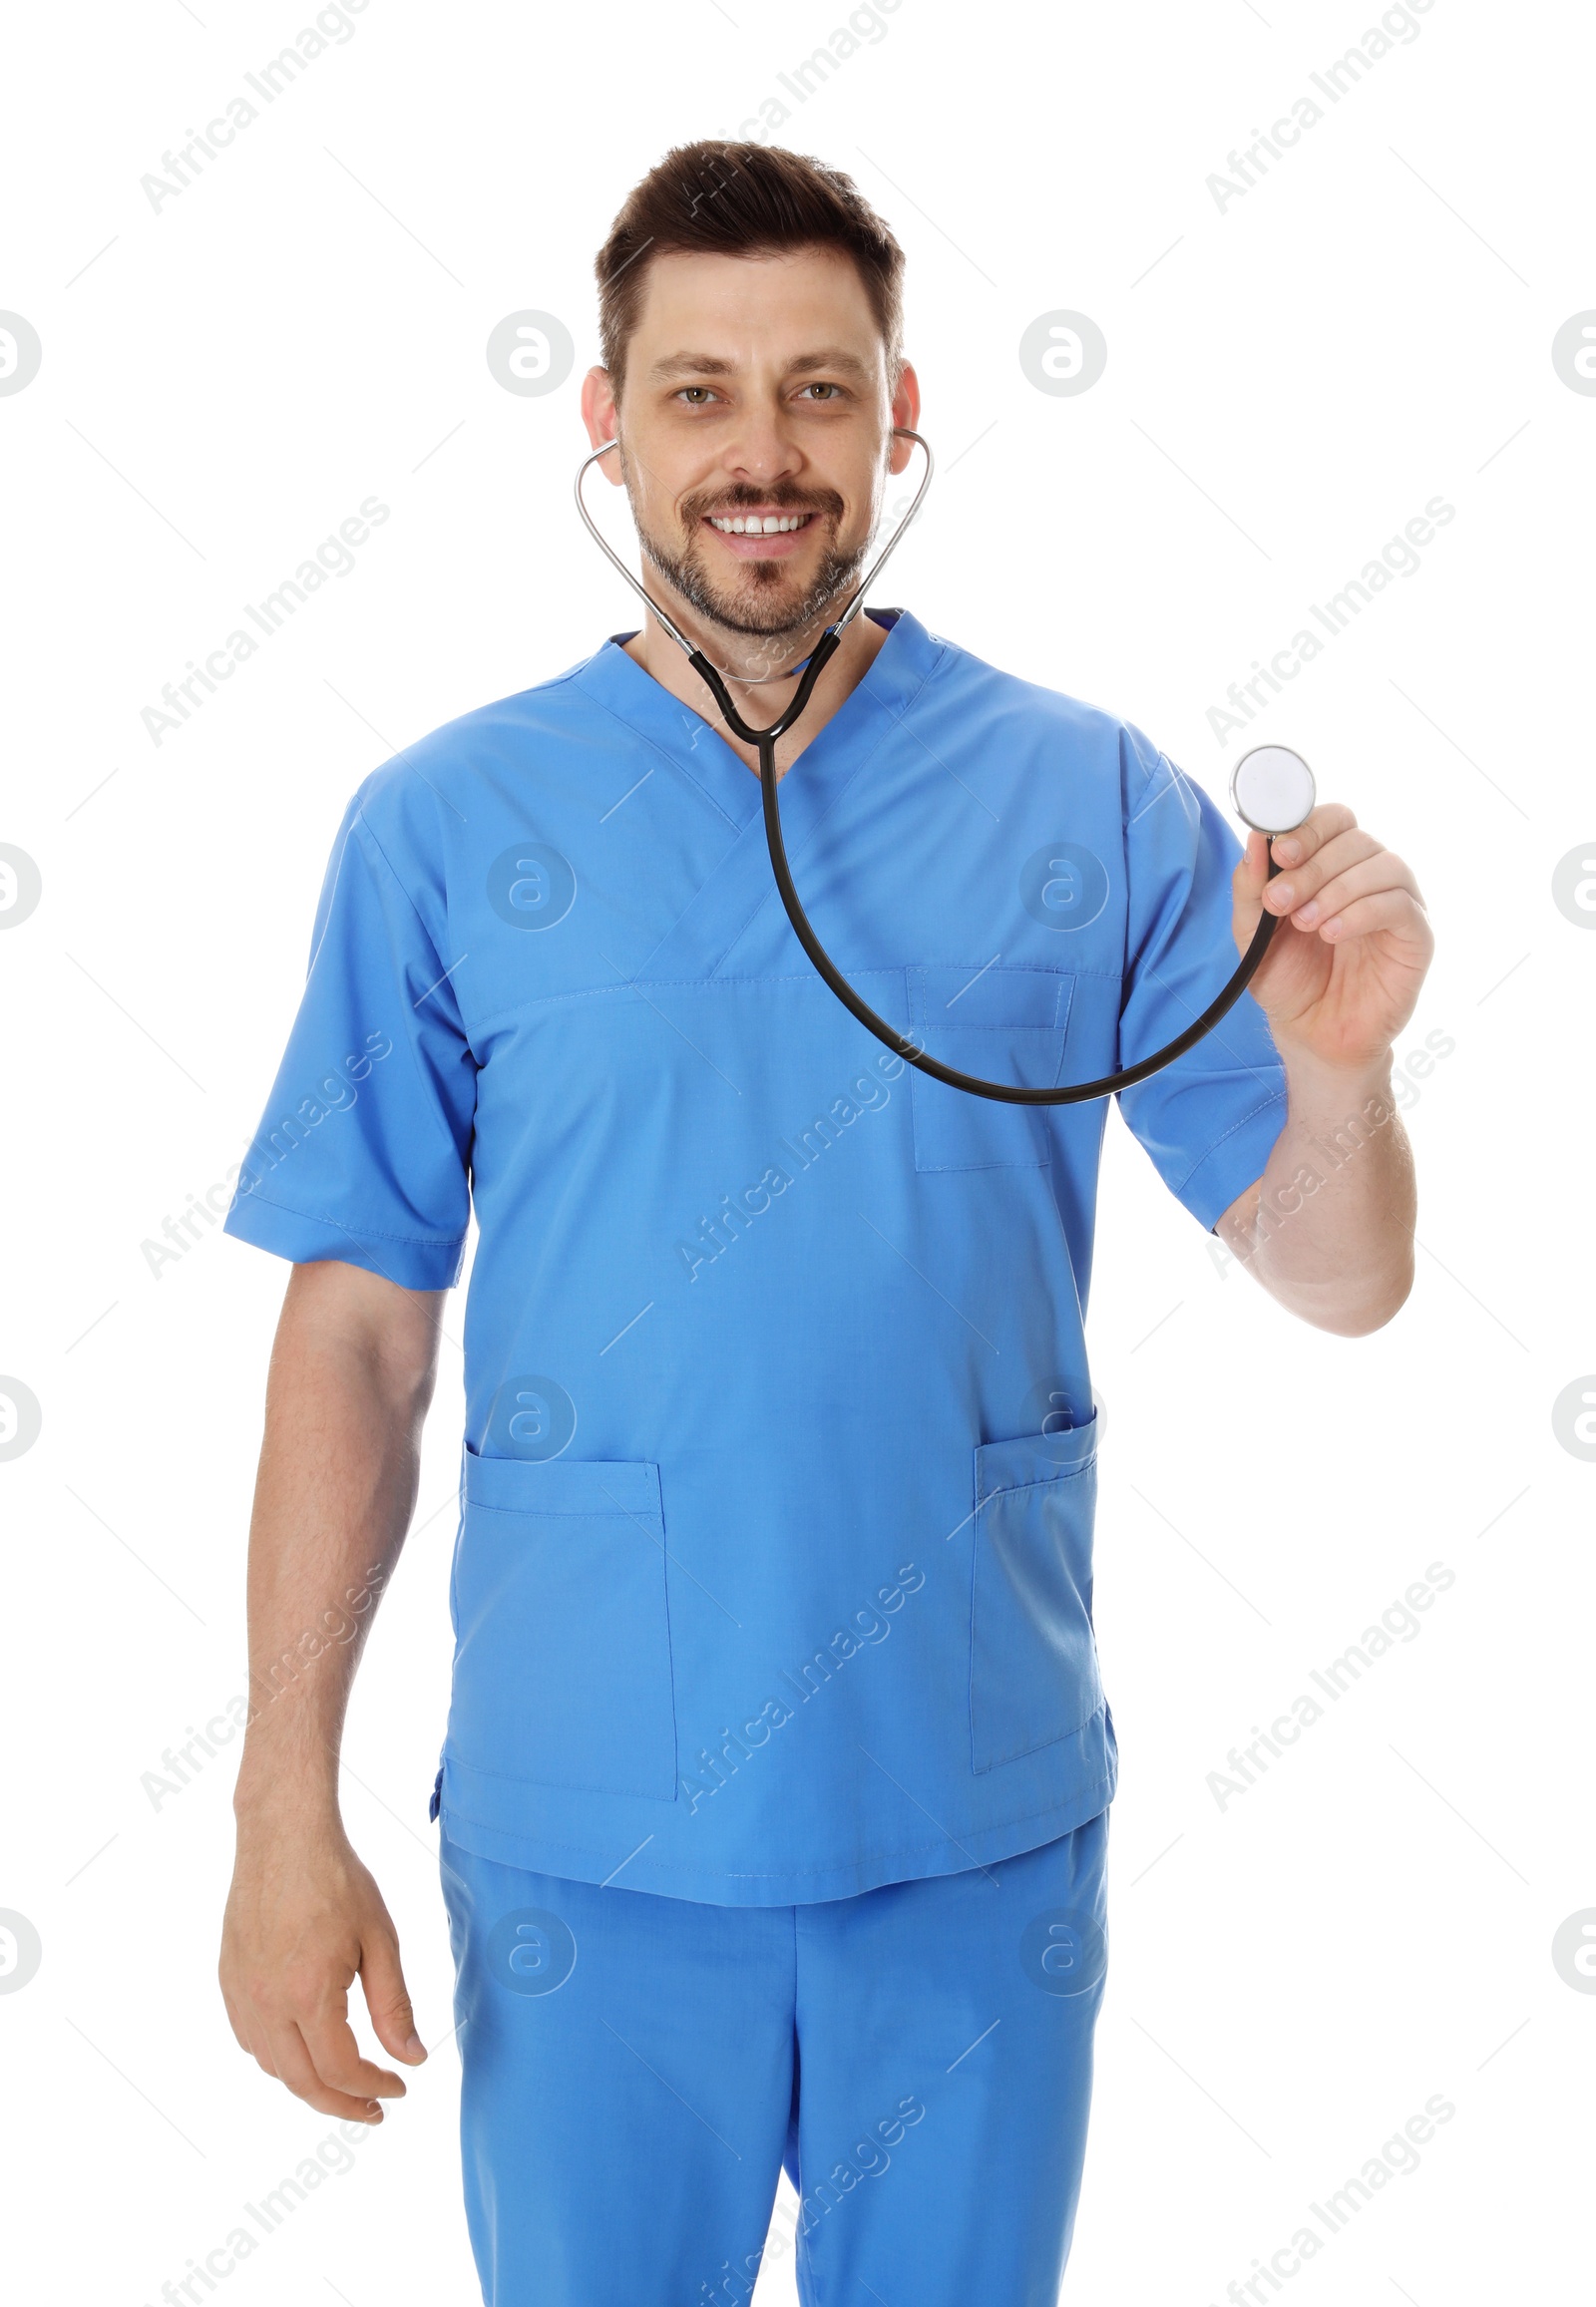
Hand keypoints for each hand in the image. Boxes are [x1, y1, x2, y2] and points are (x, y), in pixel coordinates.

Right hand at [219, 1812, 425, 2122]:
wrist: (283, 1835)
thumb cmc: (337, 1880)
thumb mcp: (380, 1940)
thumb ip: (394, 2006)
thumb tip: (410, 2058)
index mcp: (308, 1995)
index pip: (341, 2070)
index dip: (373, 2088)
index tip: (400, 2088)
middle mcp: (267, 2003)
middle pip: (302, 2083)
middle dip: (342, 2103)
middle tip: (374, 2108)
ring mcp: (241, 1994)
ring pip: (272, 2066)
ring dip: (308, 2084)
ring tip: (344, 2082)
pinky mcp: (229, 1980)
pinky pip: (250, 2039)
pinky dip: (278, 2058)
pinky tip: (304, 2048)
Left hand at [1232, 803, 1433, 1072]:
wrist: (1312, 1035)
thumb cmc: (1287, 980)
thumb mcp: (1252, 932)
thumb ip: (1250, 886)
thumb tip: (1256, 838)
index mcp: (1332, 866)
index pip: (1334, 820)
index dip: (1308, 828)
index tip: (1280, 853)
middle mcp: (1368, 877)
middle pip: (1356, 838)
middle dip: (1312, 866)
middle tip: (1280, 902)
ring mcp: (1396, 903)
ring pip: (1383, 865)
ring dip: (1337, 888)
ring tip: (1305, 923)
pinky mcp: (1415, 936)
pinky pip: (1399, 905)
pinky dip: (1361, 912)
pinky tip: (1331, 934)